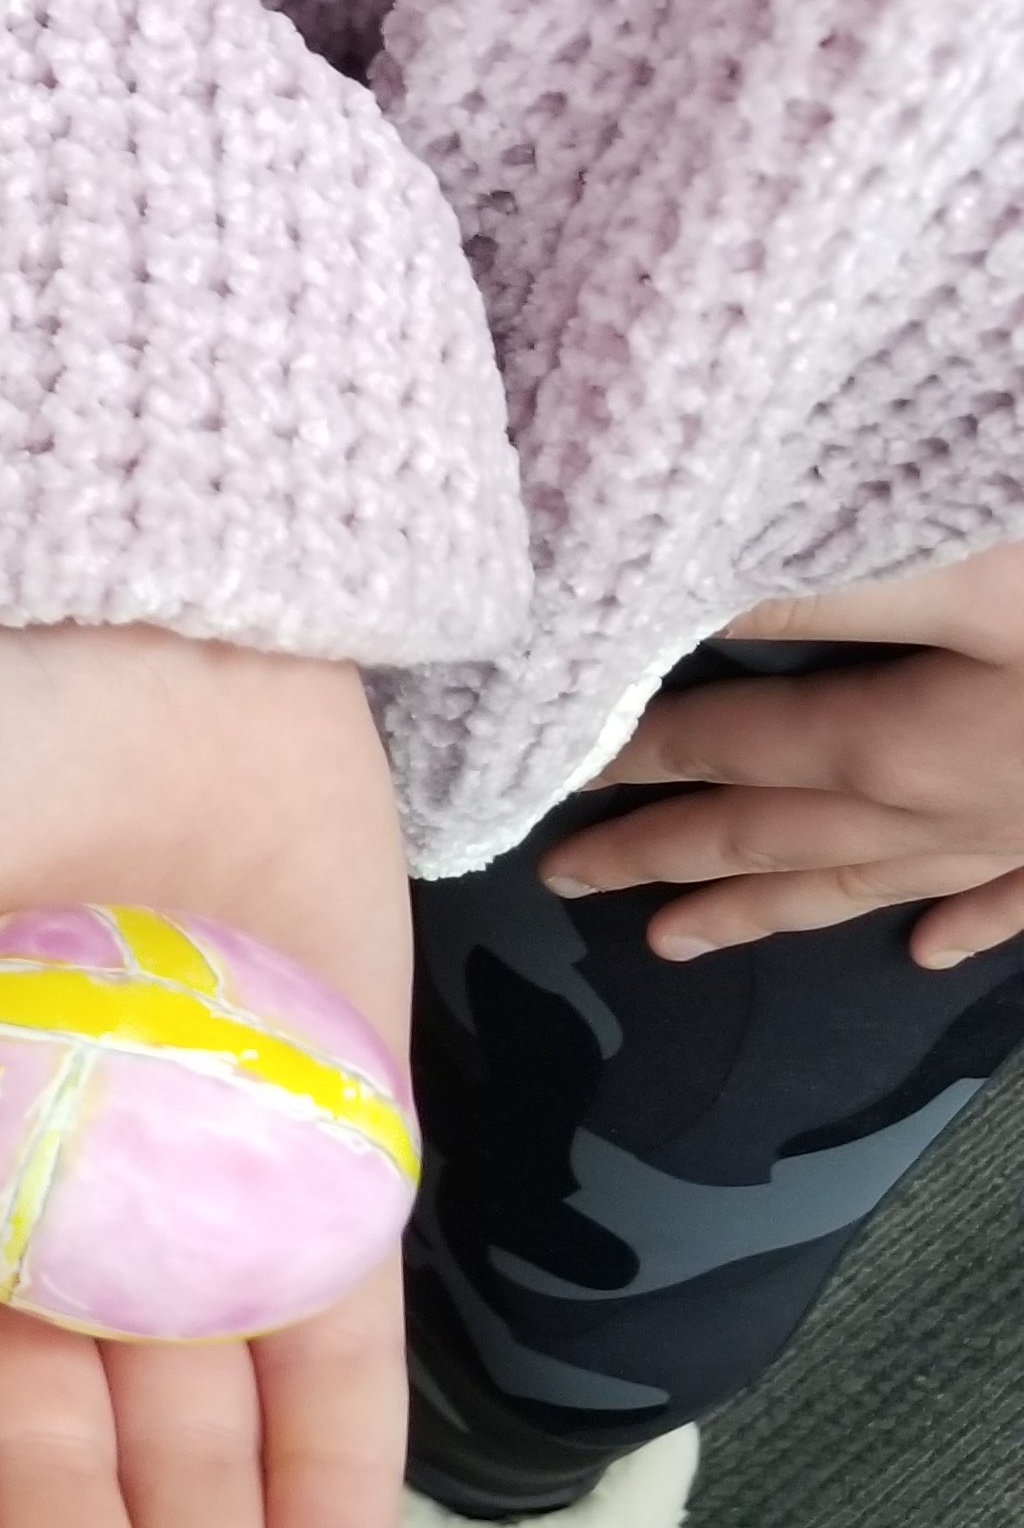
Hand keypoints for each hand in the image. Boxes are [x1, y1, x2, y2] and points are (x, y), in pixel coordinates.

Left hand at [544, 541, 1023, 967]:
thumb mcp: (966, 574)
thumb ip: (824, 590)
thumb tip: (686, 590)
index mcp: (885, 748)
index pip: (724, 745)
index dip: (635, 752)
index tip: (549, 768)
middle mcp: (933, 812)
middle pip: (764, 833)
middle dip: (656, 853)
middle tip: (563, 879)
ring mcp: (1013, 832)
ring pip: (863, 882)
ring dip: (763, 909)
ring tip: (672, 941)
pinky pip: (1009, 900)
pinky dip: (964, 925)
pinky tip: (927, 953)